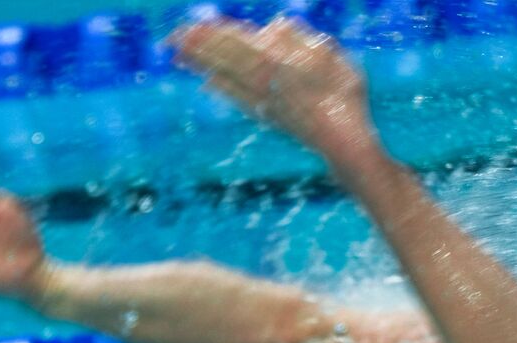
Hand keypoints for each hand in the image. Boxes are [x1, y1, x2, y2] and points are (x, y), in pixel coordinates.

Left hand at [172, 18, 380, 170]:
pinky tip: (206, 83)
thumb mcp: (330, 55)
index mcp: (277, 60)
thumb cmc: (344, 96)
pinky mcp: (266, 116)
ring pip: (225, 75)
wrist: (343, 142)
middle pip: (225, 57)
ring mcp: (262, 99)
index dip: (214, 33)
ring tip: (179, 55)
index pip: (238, 40)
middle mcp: (263, 79)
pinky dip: (221, 90)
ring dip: (201, 65)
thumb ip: (299, 37)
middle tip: (172, 38)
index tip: (192, 25)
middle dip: (198, 47)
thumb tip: (271, 27)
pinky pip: (237, 99)